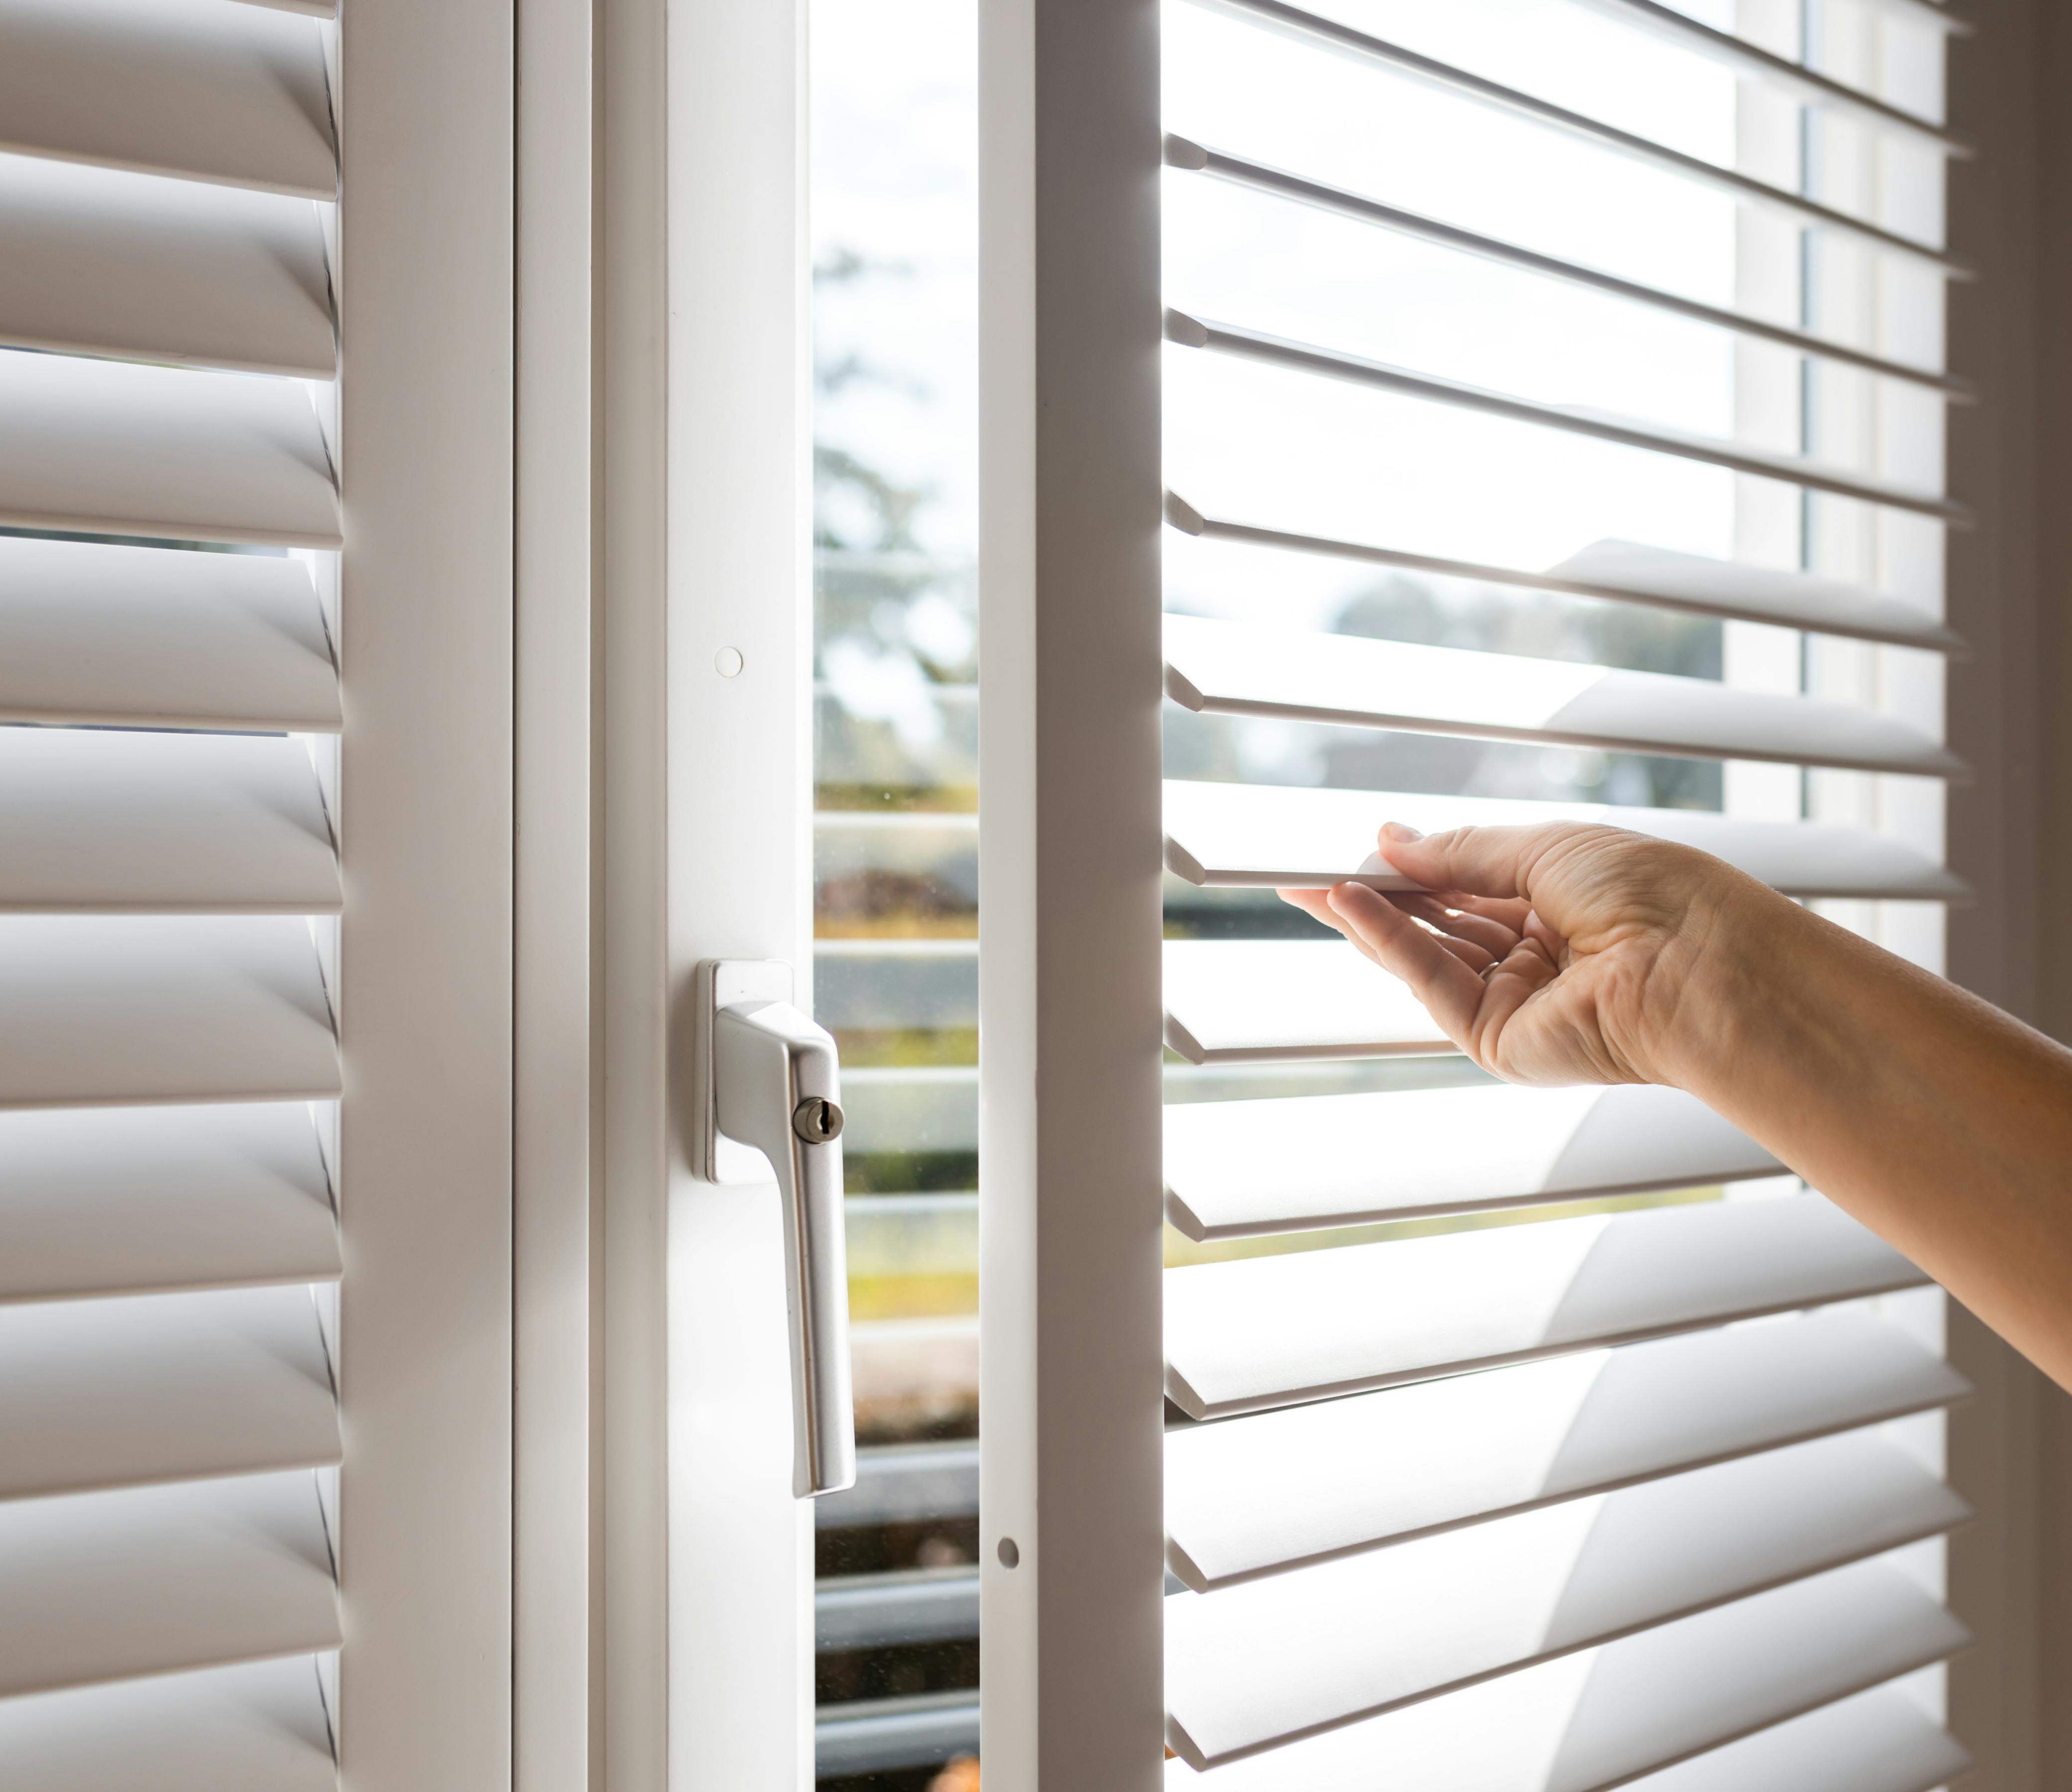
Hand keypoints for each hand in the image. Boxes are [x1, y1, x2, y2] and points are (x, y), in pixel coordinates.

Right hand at [1279, 821, 1782, 1088]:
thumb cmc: (1654, 895)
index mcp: (1562, 902)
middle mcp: (1538, 955)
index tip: (1361, 846)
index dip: (1414, 863)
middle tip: (1304, 873)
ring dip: (1369, 918)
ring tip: (1311, 884)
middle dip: (1376, 896)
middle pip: (1438, 923)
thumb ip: (1459, 853)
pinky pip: (1432, 985)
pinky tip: (1351, 904)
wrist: (1702, 966)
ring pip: (1425, 955)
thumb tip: (1390, 839)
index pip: (1470, 884)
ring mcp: (1517, 1000)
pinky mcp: (1500, 1040)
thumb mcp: (1545, 848)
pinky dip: (1390, 944)